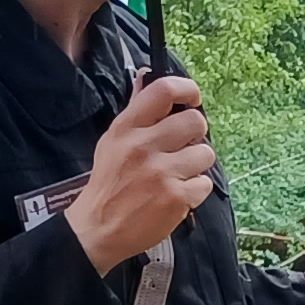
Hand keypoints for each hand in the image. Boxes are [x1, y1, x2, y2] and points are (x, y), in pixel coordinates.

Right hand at [70, 73, 213, 267]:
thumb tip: (146, 75)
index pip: (164, 91)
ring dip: (197, 164)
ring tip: (179, 174)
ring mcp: (161, 173)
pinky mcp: (176, 198)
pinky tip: (177, 194)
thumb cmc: (108, 183)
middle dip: (196, 134)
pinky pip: (205, 183)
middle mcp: (143, 146)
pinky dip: (195, 190)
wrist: (98, 229)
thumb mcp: (113, 141)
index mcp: (127, 128)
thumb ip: (136, 111)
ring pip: (206, 153)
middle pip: (195, 122)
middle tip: (184, 146)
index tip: (193, 98)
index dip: (188, 89)